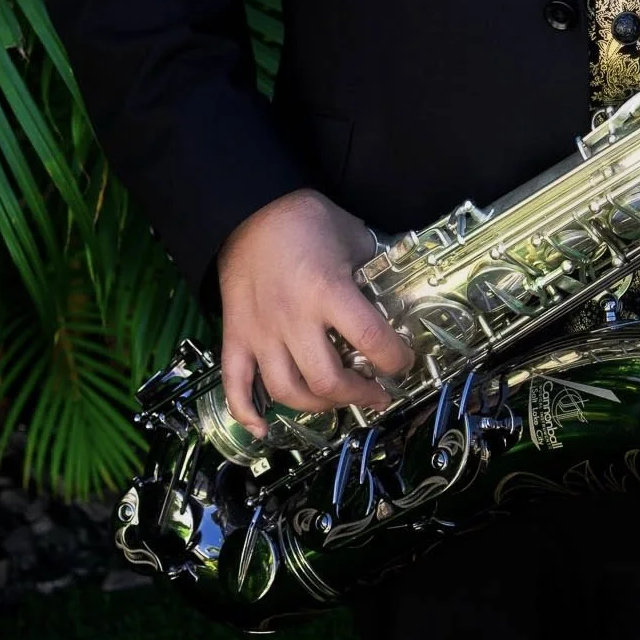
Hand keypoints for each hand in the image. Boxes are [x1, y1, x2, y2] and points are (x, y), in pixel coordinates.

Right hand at [217, 187, 411, 437]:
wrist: (248, 209)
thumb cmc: (305, 219)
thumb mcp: (352, 235)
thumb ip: (372, 268)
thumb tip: (395, 294)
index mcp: (327, 291)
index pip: (371, 339)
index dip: (395, 359)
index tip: (403, 362)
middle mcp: (293, 319)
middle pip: (328, 380)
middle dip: (360, 394)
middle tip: (377, 392)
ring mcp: (260, 333)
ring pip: (286, 391)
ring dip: (317, 406)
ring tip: (337, 401)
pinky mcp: (235, 337)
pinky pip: (235, 385)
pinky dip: (246, 413)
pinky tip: (263, 429)